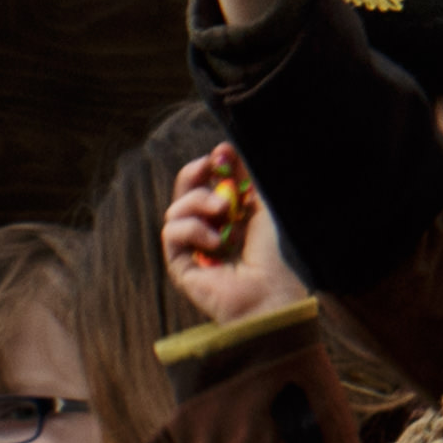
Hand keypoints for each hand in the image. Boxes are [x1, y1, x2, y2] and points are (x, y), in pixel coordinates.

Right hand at [162, 147, 309, 323]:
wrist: (270, 293)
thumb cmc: (272, 253)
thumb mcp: (262, 207)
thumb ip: (247, 180)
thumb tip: (229, 150)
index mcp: (227, 217)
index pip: (207, 185)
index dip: (211, 166)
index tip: (223, 152)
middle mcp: (207, 231)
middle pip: (184, 194)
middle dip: (194, 174)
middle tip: (209, 165)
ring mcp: (192, 248)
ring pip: (175, 210)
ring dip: (198, 202)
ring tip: (223, 212)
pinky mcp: (180, 266)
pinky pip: (171, 233)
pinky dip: (192, 229)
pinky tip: (215, 240)